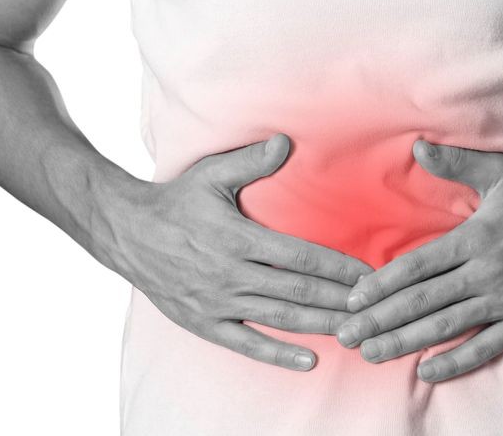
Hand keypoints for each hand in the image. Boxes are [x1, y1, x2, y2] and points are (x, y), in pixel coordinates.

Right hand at [113, 132, 374, 371]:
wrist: (126, 232)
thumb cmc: (176, 200)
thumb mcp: (210, 173)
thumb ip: (251, 160)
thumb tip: (286, 141)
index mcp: (236, 237)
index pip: (300, 256)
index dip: (338, 267)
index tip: (369, 274)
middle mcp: (229, 274)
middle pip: (297, 291)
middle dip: (340, 301)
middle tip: (376, 308)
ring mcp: (217, 302)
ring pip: (279, 319)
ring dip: (320, 326)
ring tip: (356, 332)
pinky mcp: (204, 322)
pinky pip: (245, 345)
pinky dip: (278, 355)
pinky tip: (309, 361)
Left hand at [334, 139, 502, 381]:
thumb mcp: (498, 172)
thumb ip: (454, 163)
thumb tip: (417, 145)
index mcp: (476, 239)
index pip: (418, 266)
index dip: (383, 284)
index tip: (354, 297)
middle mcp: (487, 273)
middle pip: (423, 301)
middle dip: (381, 319)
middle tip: (346, 334)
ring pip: (447, 327)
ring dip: (406, 342)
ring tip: (372, 353)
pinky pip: (486, 346)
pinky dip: (456, 361)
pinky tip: (427, 371)